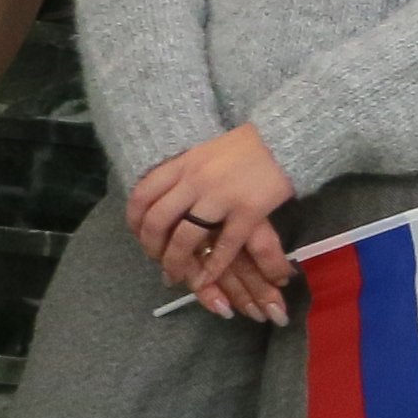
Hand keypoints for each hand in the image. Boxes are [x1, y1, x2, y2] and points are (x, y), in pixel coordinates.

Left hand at [128, 124, 297, 322]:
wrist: (283, 139)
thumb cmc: (244, 147)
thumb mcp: (203, 152)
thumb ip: (182, 173)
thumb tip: (161, 200)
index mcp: (182, 164)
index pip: (142, 196)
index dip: (134, 222)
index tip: (139, 236)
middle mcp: (195, 180)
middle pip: (158, 221)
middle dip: (152, 248)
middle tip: (158, 261)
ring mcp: (221, 197)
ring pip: (185, 238)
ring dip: (177, 263)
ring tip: (178, 276)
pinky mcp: (248, 211)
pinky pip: (225, 245)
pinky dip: (213, 266)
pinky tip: (208, 277)